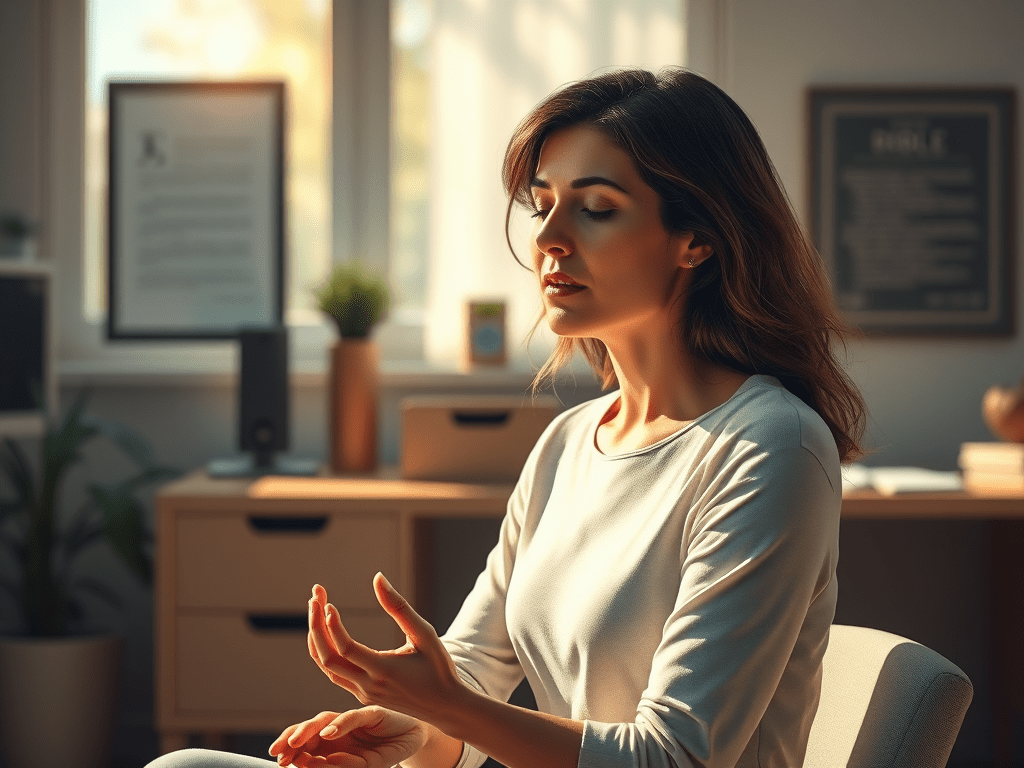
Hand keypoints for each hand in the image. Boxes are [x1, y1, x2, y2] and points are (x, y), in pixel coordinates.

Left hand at [269, 706, 427, 767]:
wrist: (415, 740)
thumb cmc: (386, 752)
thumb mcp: (362, 766)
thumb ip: (341, 765)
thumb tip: (317, 765)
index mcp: (332, 742)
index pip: (306, 743)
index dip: (290, 749)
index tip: (279, 760)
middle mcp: (338, 728)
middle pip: (309, 729)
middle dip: (291, 738)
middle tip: (280, 752)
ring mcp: (353, 719)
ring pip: (324, 720)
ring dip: (308, 731)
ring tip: (295, 743)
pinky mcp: (371, 712)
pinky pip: (352, 717)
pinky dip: (339, 725)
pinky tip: (328, 734)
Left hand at [307, 574, 462, 722]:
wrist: (445, 706)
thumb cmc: (438, 666)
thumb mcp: (424, 633)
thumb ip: (399, 607)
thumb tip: (377, 578)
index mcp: (385, 670)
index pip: (347, 649)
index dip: (332, 626)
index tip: (327, 603)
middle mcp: (370, 685)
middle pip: (328, 659)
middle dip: (316, 627)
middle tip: (314, 597)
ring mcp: (364, 693)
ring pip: (328, 668)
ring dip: (317, 639)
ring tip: (315, 610)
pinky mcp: (364, 695)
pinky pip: (336, 674)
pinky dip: (325, 652)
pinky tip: (326, 632)